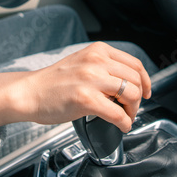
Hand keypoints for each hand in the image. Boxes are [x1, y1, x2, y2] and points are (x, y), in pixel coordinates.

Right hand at [0, 42, 151, 132]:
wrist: (29, 92)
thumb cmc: (53, 82)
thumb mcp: (82, 62)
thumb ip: (104, 67)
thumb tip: (129, 83)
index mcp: (98, 51)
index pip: (134, 63)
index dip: (146, 80)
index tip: (146, 91)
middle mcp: (96, 61)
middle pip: (136, 79)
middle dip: (139, 98)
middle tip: (131, 109)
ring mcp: (91, 79)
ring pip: (131, 95)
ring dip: (133, 111)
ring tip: (125, 116)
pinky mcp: (85, 99)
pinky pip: (117, 114)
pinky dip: (124, 123)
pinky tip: (121, 125)